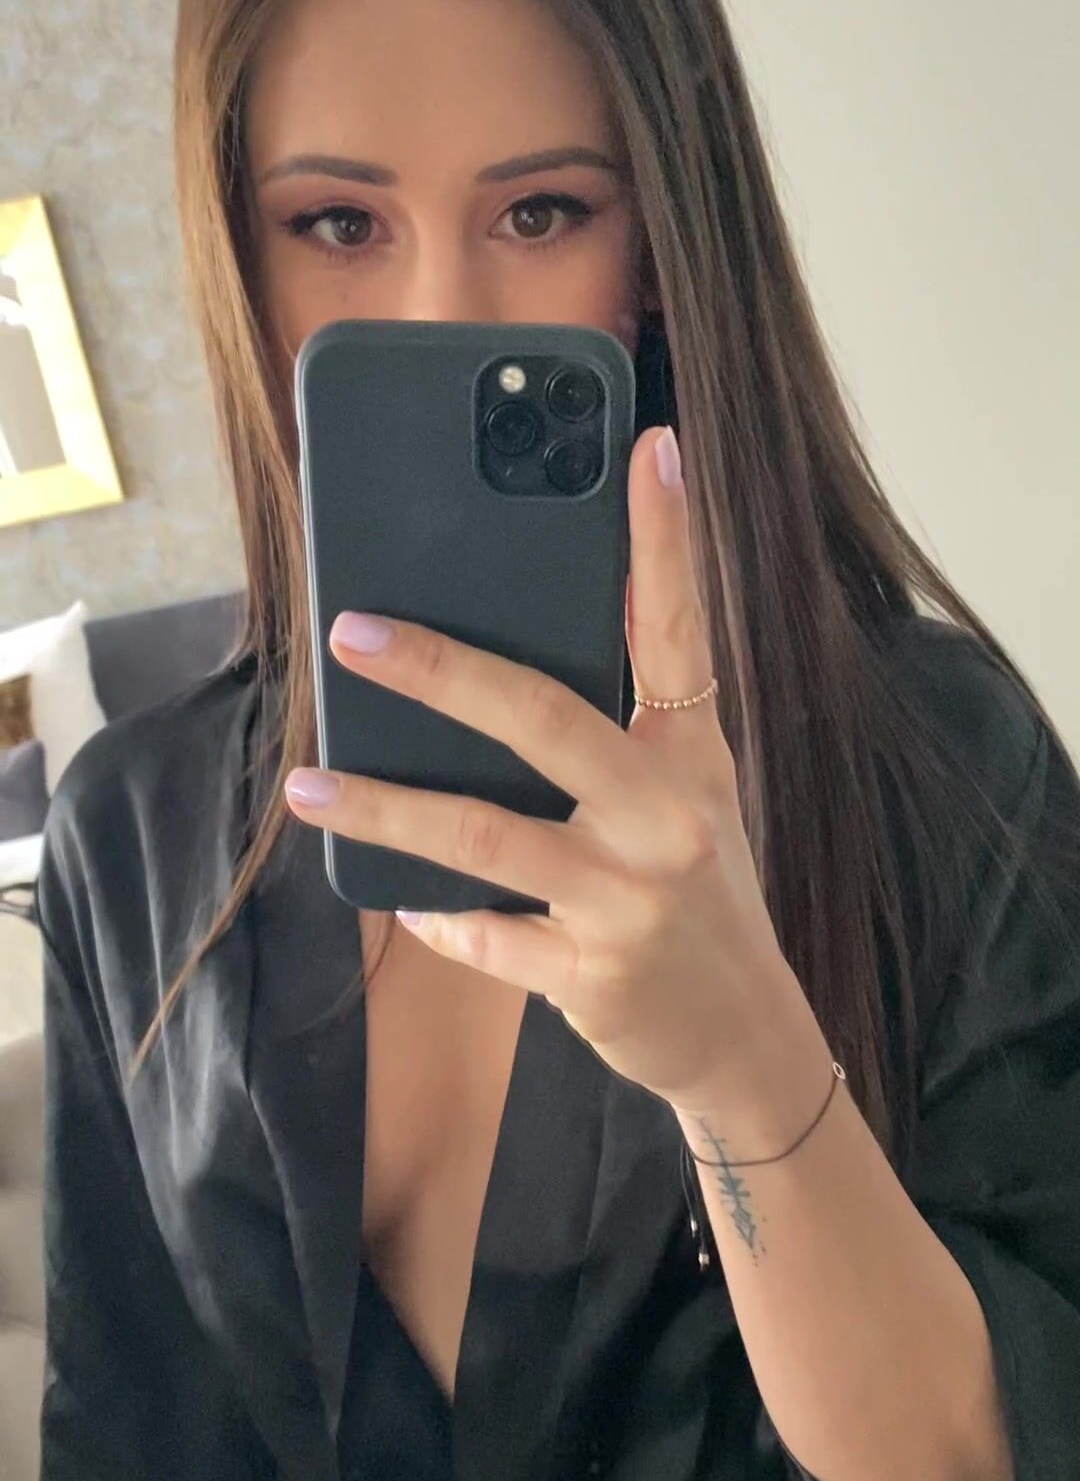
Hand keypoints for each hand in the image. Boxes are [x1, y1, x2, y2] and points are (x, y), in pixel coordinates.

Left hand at [285, 426, 806, 1114]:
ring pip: (483, 838)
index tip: (646, 446)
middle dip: (441, 669)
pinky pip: (484, 937)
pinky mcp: (590, 976)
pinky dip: (437, 918)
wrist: (741, 1034)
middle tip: (351, 631)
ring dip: (384, 810)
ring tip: (309, 786)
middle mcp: (667, 819)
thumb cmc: (696, 896)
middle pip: (545, 719)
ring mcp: (628, 901)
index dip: (664, 538)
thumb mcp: (681, 802)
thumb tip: (499, 656)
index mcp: (690, 758)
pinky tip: (400, 899)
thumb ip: (618, 733)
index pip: (677, 631)